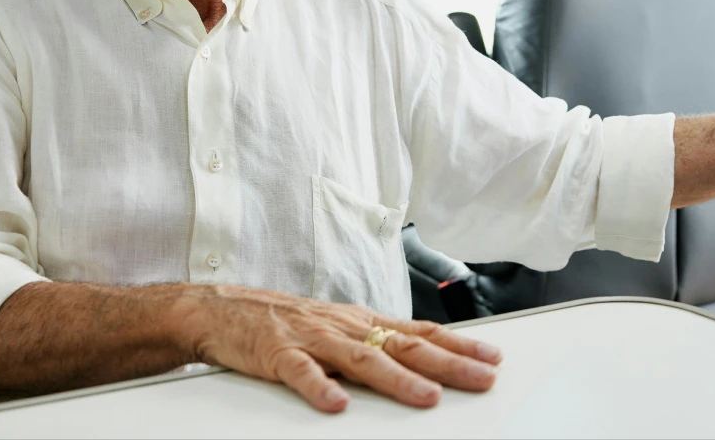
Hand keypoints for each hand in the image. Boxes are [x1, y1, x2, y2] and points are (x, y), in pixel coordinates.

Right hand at [176, 284, 500, 411]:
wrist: (224, 309)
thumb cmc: (284, 322)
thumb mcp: (336, 328)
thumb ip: (373, 344)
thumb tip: (421, 363)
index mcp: (360, 322)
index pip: (419, 332)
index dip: (457, 345)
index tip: (491, 358)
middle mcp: (343, 326)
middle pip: (403, 345)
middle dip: (448, 363)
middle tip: (482, 378)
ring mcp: (312, 338)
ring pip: (361, 358)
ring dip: (398, 378)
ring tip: (428, 397)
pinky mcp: (277, 353)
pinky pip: (300, 372)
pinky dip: (319, 387)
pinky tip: (337, 404)